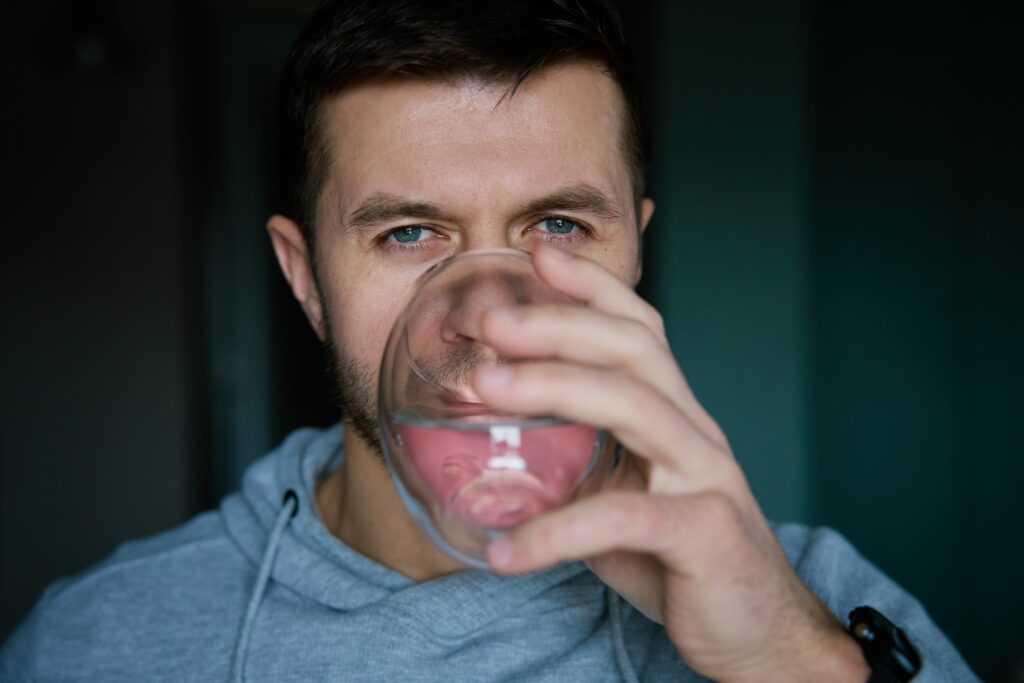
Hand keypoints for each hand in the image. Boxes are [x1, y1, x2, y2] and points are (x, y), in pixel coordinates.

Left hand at [471, 245, 868, 682]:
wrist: (760, 634)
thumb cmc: (683, 560)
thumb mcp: (624, 500)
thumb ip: (579, 469)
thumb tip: (498, 457)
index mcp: (675, 415)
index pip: (639, 330)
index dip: (593, 287)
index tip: (538, 255)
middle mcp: (695, 431)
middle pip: (634, 349)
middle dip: (560, 323)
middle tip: (491, 319)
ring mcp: (705, 476)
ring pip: (635, 406)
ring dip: (554, 387)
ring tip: (485, 386)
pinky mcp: (705, 533)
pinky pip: (623, 519)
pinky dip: (557, 532)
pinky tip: (504, 551)